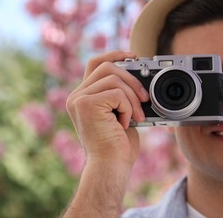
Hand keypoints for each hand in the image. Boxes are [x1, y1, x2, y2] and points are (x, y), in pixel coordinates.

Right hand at [66, 51, 149, 166]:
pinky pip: (117, 93)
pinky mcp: (86, 105)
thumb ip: (120, 94)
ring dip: (133, 98)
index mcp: (83, 96)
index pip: (96, 63)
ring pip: (114, 79)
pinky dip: (128, 107)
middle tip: (145, 98)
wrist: (110, 167)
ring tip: (137, 117)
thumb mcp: (120, 113)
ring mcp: (79, 99)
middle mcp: (76, 96)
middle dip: (132, 79)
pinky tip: (125, 124)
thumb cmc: (117, 146)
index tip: (134, 56)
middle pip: (107, 67)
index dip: (115, 55)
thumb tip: (138, 77)